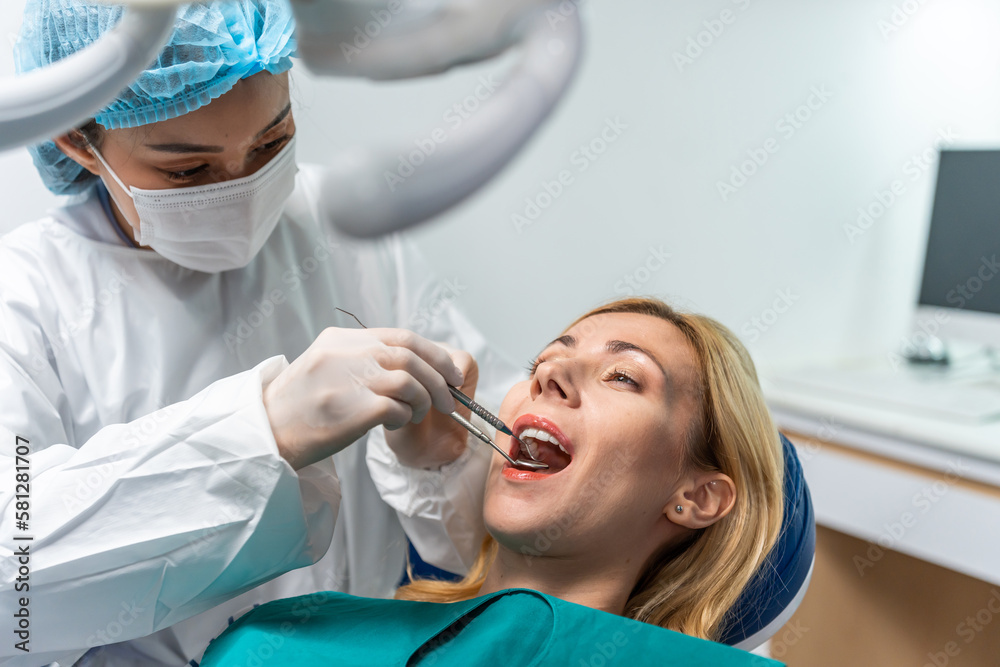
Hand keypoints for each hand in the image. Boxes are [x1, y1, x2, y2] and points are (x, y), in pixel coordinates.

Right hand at [262, 327, 463, 469]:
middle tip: (448, 399)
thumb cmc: (299, 405)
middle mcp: (347, 354)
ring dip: (424, 400)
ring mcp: (350, 379)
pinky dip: (405, 417)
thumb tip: (408, 362)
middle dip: (439, 378)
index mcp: (341, 340)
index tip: (448, 371)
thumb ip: (359, 357)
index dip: (433, 354)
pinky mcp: (354, 409)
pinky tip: (396, 424)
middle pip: (411, 355)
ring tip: (418, 415)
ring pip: (410, 380)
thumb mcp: (324, 366)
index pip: (401, 337)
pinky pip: (398, 408)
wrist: (267, 433)